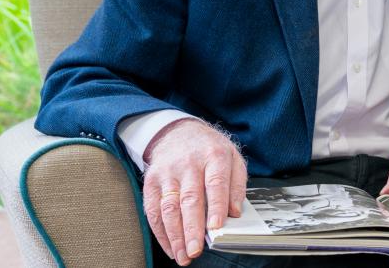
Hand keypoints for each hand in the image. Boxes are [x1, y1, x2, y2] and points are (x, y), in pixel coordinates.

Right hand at [141, 118, 246, 265]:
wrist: (179, 131)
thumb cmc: (210, 150)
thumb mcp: (233, 157)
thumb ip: (237, 184)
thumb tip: (234, 212)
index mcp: (214, 156)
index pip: (215, 183)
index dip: (216, 206)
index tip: (216, 227)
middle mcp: (189, 164)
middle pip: (190, 199)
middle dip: (192, 228)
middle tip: (195, 251)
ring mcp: (168, 173)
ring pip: (169, 207)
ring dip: (175, 235)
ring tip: (183, 256)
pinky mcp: (151, 181)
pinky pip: (153, 209)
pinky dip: (160, 231)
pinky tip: (169, 246)